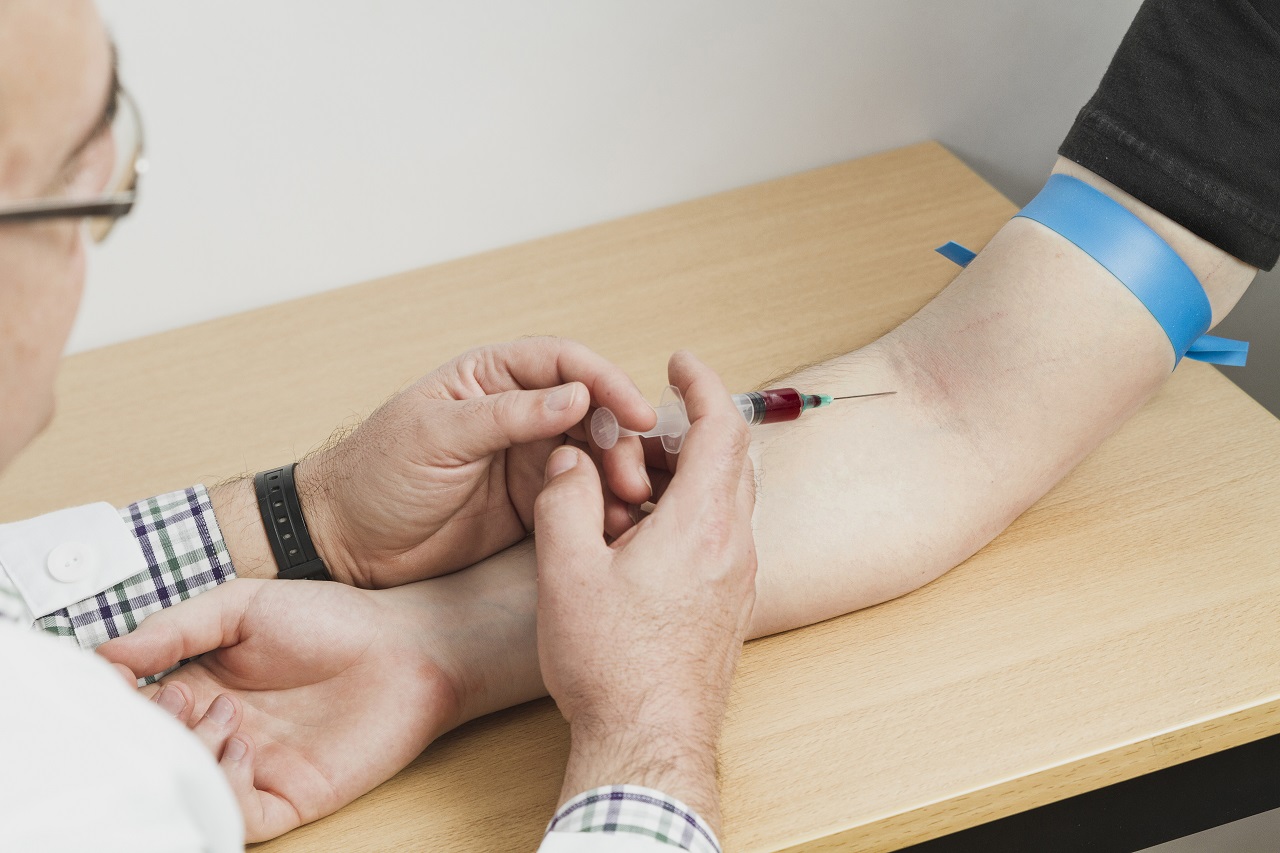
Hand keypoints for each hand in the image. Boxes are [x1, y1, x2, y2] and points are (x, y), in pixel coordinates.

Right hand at [97, 578, 460, 841]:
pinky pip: (236, 816)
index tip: (119, 677)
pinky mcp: (286, 799)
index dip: (118, 699)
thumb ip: (176, 627)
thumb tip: (105, 654)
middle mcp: (216, 732)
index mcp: (197, 686)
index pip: (132, 709)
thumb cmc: (333, 620)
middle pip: (152, 754)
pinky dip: (225, 787)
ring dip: (190, 756)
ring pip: (187, 789)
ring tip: (224, 714)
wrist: (406, 646)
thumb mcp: (243, 606)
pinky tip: (246, 745)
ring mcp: (250, 769)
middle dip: (151, 731)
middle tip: (177, 697)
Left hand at [298, 337, 654, 586]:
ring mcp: (528, 459)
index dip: (607, 383)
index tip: (637, 415)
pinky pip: (579, 499)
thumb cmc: (377, 474)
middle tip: (633, 480)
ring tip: (626, 509)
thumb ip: (509, 415)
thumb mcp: (438, 436)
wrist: (347, 542)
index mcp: (493, 377)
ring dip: (616, 477)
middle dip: (620, 440)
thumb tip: (578, 395)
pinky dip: (601, 510)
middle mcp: (519, 412)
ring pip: (593, 456)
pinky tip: (611, 529)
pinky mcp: (532, 504)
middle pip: (592, 411)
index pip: (565, 363)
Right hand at [533, 350, 756, 831]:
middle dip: (682, 436)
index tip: (677, 362)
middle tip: (632, 442)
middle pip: (728, 461)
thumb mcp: (567, 570)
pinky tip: (640, 544)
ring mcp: (738, 581)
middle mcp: (734, 547)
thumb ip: (565, 499)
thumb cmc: (610, 663)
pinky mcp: (730, 608)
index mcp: (702, 524)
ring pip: (724, 502)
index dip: (701, 382)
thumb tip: (571, 461)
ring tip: (626, 497)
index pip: (722, 426)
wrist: (647, 743)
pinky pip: (720, 538)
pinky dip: (688, 517)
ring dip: (683, 481)